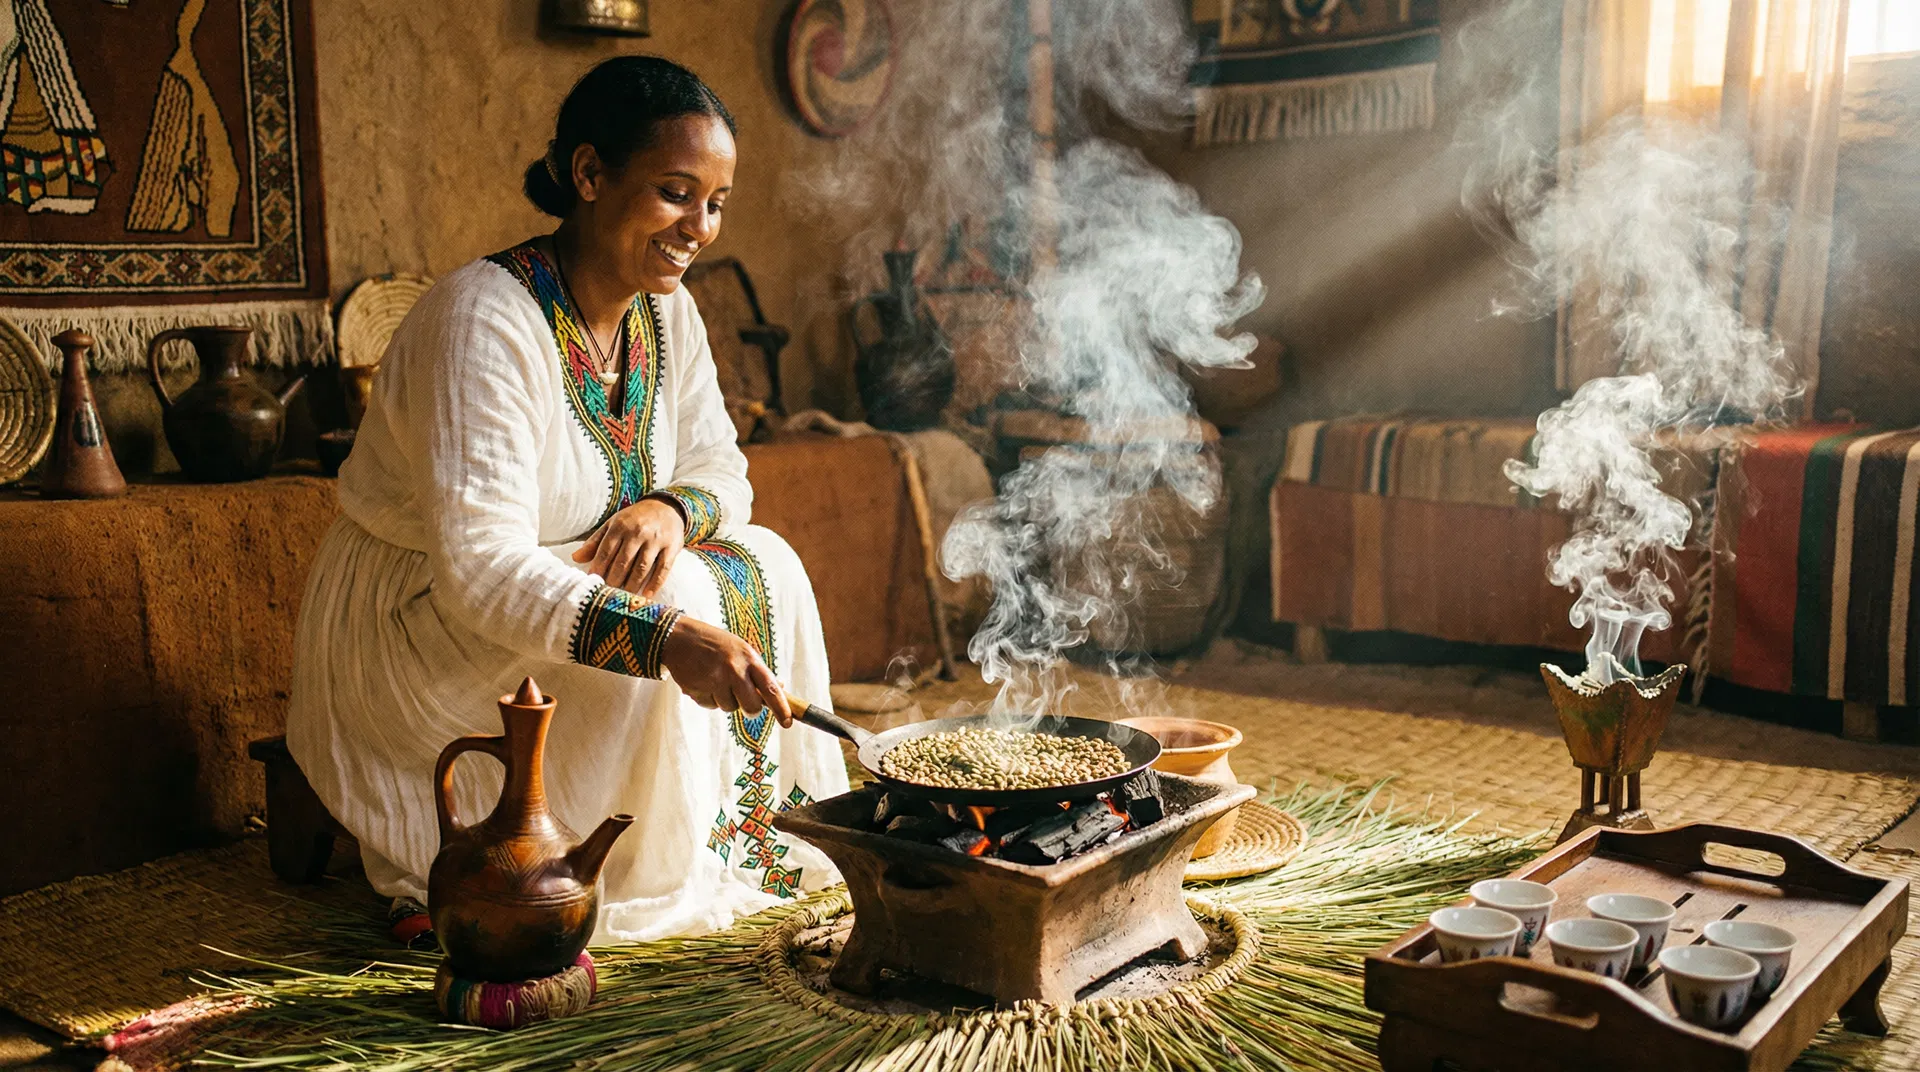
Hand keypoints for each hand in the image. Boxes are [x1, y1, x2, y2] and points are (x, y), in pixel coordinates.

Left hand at [572, 499, 684, 598]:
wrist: (666, 507)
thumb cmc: (635, 519)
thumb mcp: (614, 524)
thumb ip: (595, 541)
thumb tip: (576, 558)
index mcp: (620, 526)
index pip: (606, 551)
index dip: (598, 568)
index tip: (594, 582)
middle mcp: (638, 532)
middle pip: (623, 562)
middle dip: (614, 580)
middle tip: (608, 594)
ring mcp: (655, 540)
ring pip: (641, 567)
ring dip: (632, 584)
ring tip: (624, 597)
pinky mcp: (671, 547)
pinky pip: (663, 568)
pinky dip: (655, 583)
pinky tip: (647, 594)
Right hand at [660, 616, 793, 725]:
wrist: (679, 638)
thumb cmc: (717, 645)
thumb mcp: (741, 650)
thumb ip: (758, 671)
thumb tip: (780, 689)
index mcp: (749, 658)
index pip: (771, 689)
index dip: (782, 708)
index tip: (788, 723)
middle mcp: (733, 670)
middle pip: (751, 707)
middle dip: (751, 710)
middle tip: (747, 705)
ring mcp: (714, 681)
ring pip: (729, 708)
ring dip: (726, 700)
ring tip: (717, 680)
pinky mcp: (696, 690)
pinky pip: (710, 706)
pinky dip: (709, 698)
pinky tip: (704, 681)